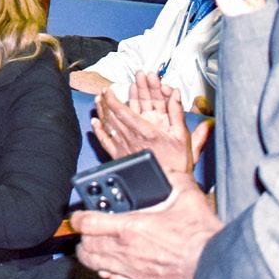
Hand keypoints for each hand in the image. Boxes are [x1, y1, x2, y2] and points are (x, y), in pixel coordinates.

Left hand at [71, 172, 220, 278]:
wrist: (219, 267)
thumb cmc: (203, 235)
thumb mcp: (188, 197)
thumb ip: (172, 180)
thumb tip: (164, 171)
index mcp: (130, 227)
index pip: (86, 222)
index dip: (78, 218)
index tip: (79, 216)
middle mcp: (125, 252)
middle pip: (86, 247)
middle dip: (85, 240)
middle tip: (91, 235)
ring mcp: (132, 274)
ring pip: (96, 270)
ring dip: (94, 263)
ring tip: (99, 257)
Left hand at [92, 75, 211, 174]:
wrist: (169, 187)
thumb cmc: (177, 164)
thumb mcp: (183, 136)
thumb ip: (178, 113)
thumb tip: (176, 94)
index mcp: (146, 131)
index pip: (123, 111)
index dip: (114, 99)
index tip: (109, 90)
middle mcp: (132, 138)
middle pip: (114, 116)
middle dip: (108, 101)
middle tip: (104, 91)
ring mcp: (124, 147)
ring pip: (108, 125)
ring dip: (102, 111)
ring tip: (98, 101)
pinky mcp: (120, 156)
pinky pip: (105, 141)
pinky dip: (99, 131)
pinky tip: (95, 122)